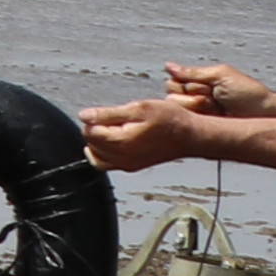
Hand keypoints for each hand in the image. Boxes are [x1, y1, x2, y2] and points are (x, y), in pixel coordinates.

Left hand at [77, 93, 207, 171]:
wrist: (190, 135)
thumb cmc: (170, 120)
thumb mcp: (139, 108)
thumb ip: (109, 114)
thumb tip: (84, 116)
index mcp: (121, 143)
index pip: (90, 132)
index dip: (94, 119)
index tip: (106, 112)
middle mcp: (121, 158)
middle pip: (91, 143)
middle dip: (96, 129)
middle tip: (113, 118)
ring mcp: (127, 165)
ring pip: (96, 155)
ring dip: (99, 140)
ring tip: (113, 127)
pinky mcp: (133, 167)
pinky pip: (107, 164)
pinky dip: (103, 153)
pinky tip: (112, 141)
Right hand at [155, 62, 275, 115]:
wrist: (265, 114)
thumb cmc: (249, 94)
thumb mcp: (221, 76)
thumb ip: (193, 72)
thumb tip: (169, 66)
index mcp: (199, 83)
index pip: (173, 82)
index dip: (187, 85)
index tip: (207, 87)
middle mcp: (195, 98)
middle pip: (171, 97)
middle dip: (192, 96)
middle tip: (214, 98)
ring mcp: (198, 114)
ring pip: (177, 110)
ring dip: (198, 108)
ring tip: (217, 108)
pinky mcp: (202, 127)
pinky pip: (186, 124)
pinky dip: (200, 118)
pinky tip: (216, 117)